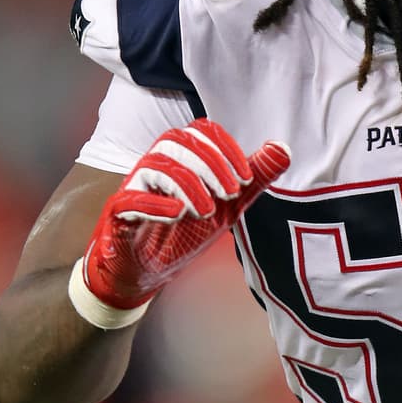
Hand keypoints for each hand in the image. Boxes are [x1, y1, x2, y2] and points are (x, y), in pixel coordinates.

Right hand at [73, 122, 289, 322]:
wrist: (149, 270)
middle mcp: (156, 164)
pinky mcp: (119, 214)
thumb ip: (254, 178)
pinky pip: (130, 199)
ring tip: (206, 212)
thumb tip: (282, 149)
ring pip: (155, 164)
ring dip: (187, 185)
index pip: (201, 131)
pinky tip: (177, 214)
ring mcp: (134, 186)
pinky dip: (155, 205)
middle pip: (177, 140)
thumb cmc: (184, 232)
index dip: (225, 149)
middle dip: (209, 164)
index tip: (245, 179)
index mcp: (182, 158)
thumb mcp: (229, 206)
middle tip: (230, 193)